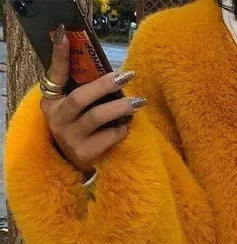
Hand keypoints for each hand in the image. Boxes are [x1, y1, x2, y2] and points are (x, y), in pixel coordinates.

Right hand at [40, 25, 146, 176]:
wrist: (75, 166)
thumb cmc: (80, 130)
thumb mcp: (75, 111)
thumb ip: (86, 94)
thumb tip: (114, 75)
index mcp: (52, 102)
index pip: (54, 75)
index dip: (59, 57)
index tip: (65, 36)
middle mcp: (57, 119)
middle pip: (81, 98)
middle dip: (105, 85)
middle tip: (127, 76)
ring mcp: (69, 138)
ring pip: (97, 117)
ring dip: (120, 108)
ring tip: (138, 102)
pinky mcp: (84, 154)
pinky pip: (108, 137)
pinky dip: (121, 130)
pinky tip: (128, 126)